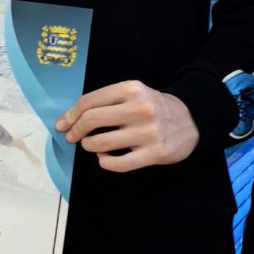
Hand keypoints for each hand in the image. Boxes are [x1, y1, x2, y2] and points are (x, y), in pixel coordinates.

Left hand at [57, 80, 198, 170]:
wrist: (192, 119)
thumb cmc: (154, 107)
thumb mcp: (134, 94)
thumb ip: (107, 101)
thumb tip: (71, 119)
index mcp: (130, 89)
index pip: (89, 102)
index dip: (70, 115)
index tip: (62, 124)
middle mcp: (139, 108)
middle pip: (91, 120)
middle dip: (75, 131)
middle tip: (72, 137)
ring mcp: (147, 132)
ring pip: (101, 143)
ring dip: (89, 146)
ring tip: (92, 145)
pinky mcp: (154, 153)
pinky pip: (117, 164)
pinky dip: (104, 162)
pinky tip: (105, 158)